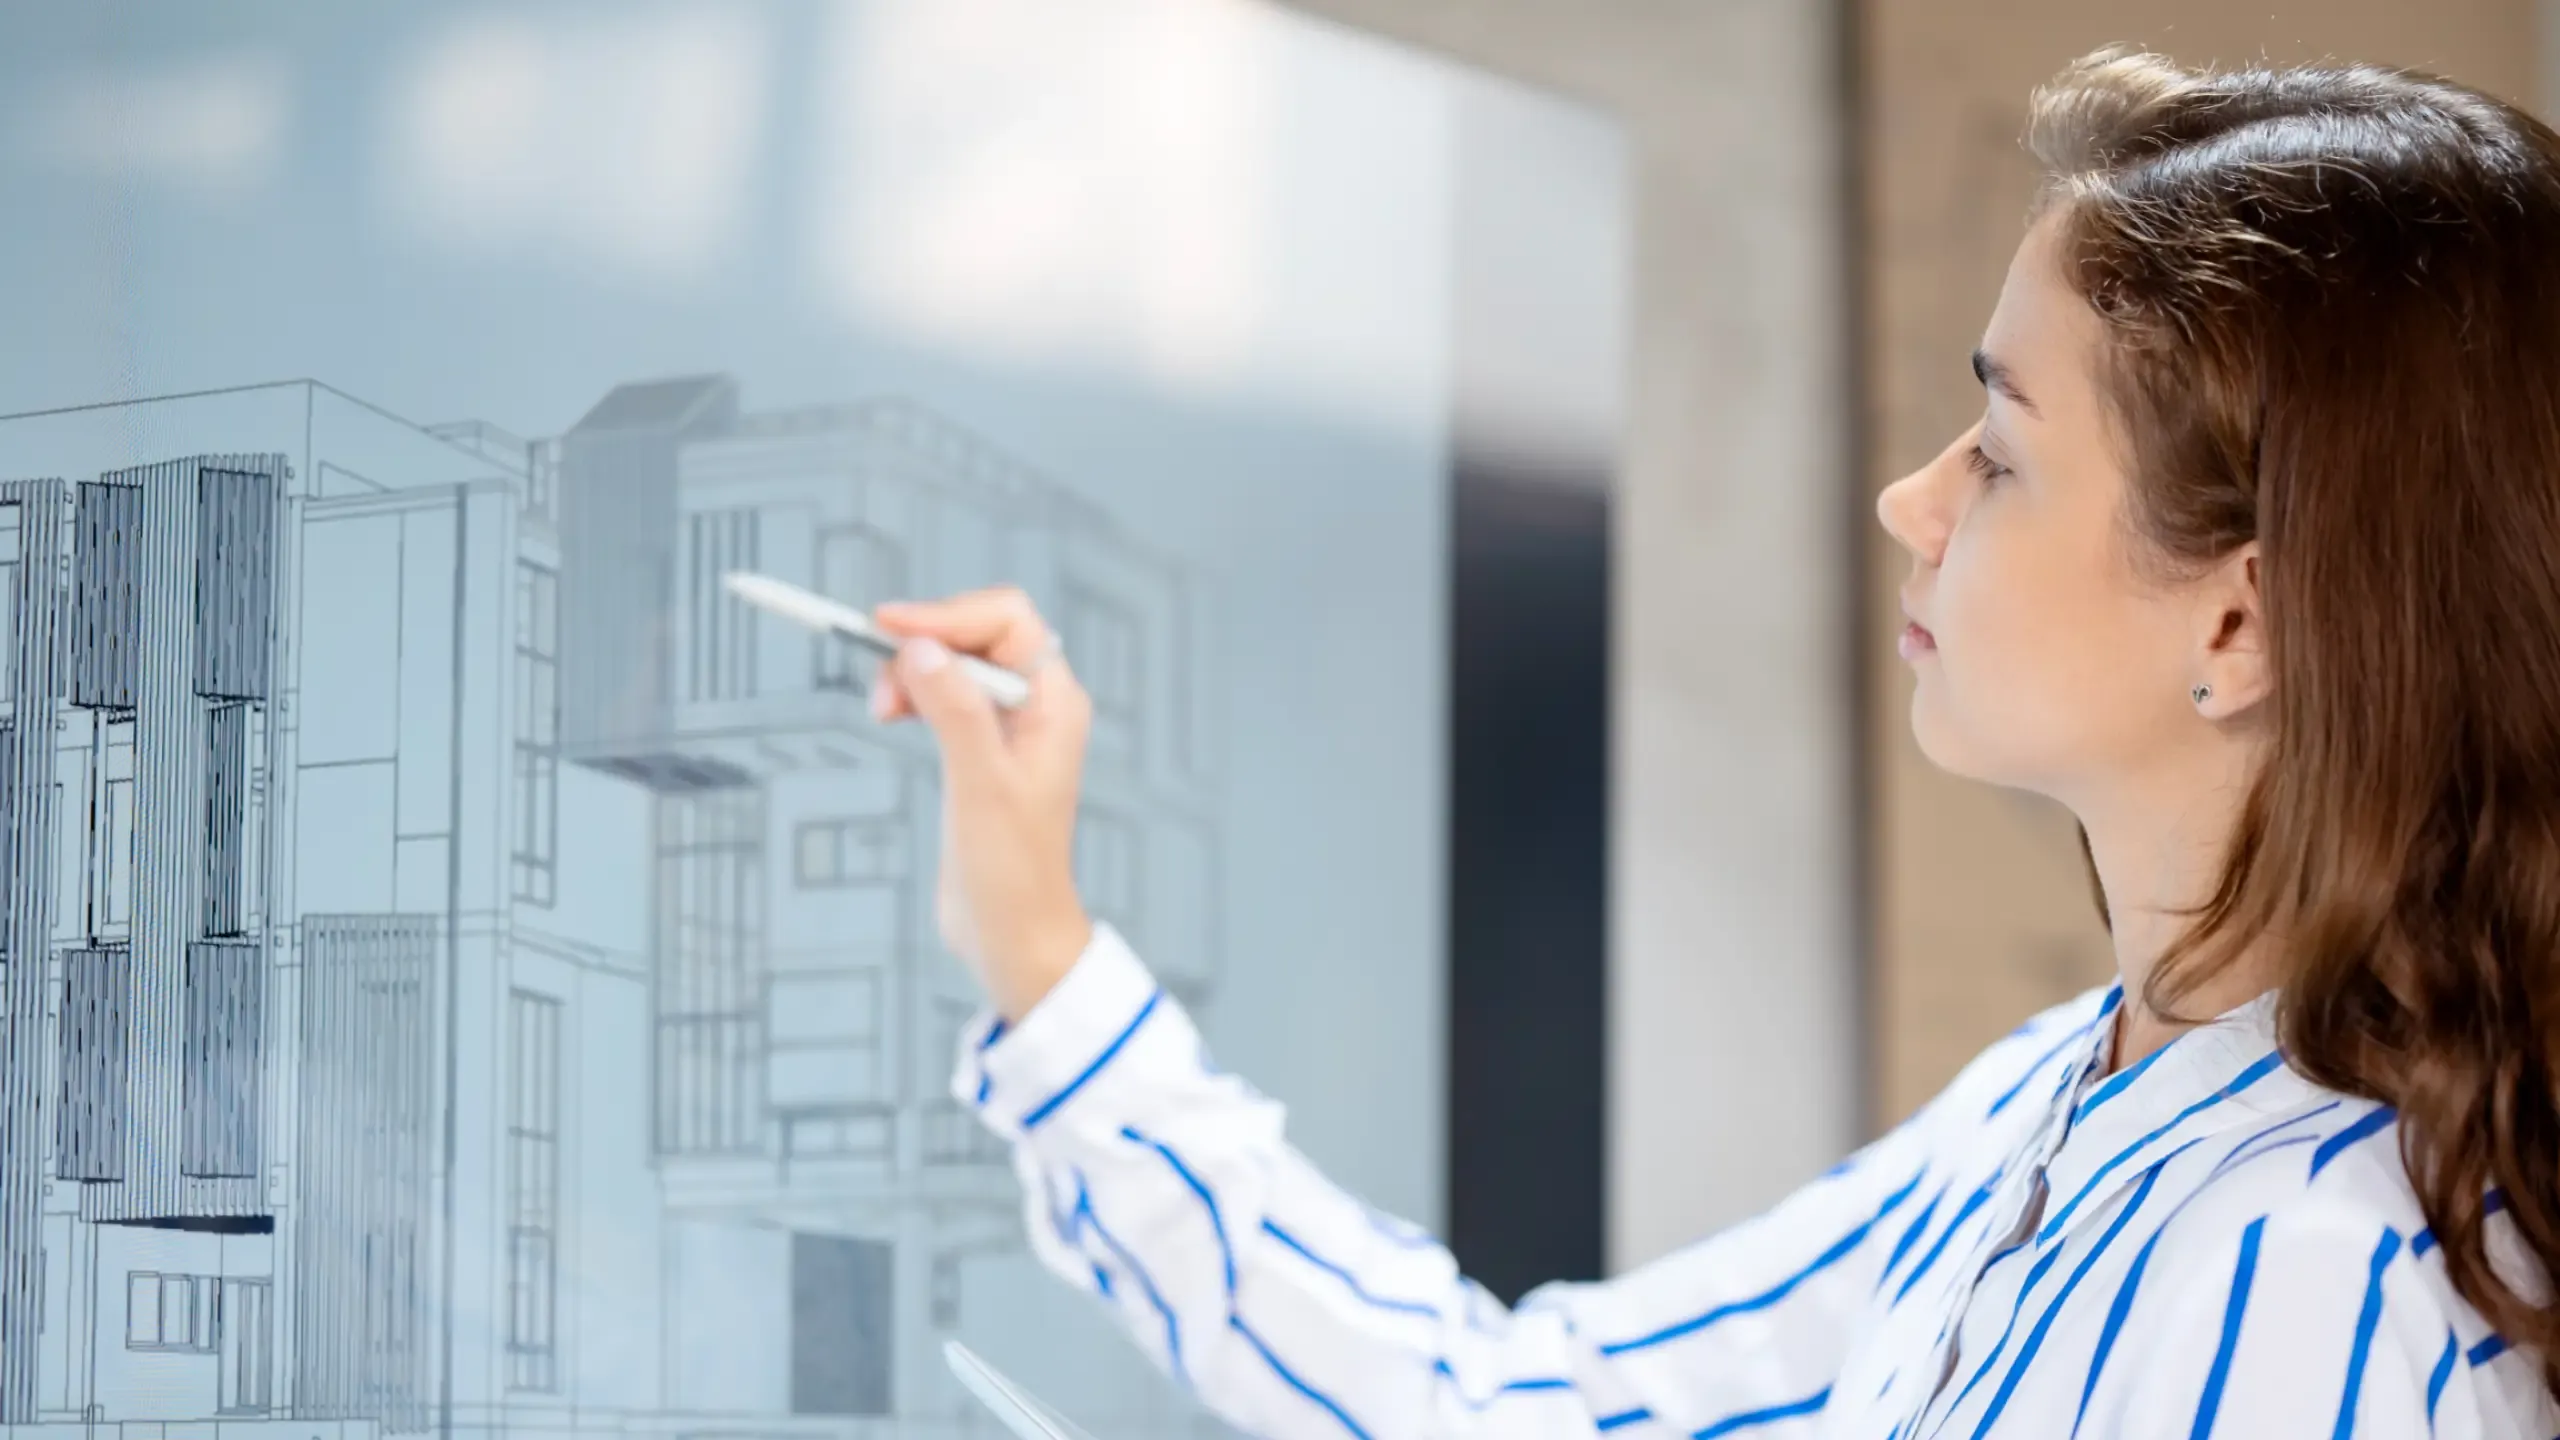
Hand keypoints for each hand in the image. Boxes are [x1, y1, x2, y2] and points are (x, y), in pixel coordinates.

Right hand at [869, 587, 1092, 1020]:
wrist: (1013, 936)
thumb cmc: (1013, 872)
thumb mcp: (980, 786)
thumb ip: (954, 712)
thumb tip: (921, 649)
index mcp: (1054, 704)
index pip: (1007, 620)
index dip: (947, 614)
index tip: (889, 627)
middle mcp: (1036, 708)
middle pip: (974, 635)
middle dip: (923, 644)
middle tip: (880, 687)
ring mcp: (1007, 729)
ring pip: (952, 664)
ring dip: (911, 672)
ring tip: (881, 710)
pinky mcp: (979, 753)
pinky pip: (943, 697)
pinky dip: (912, 696)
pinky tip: (891, 715)